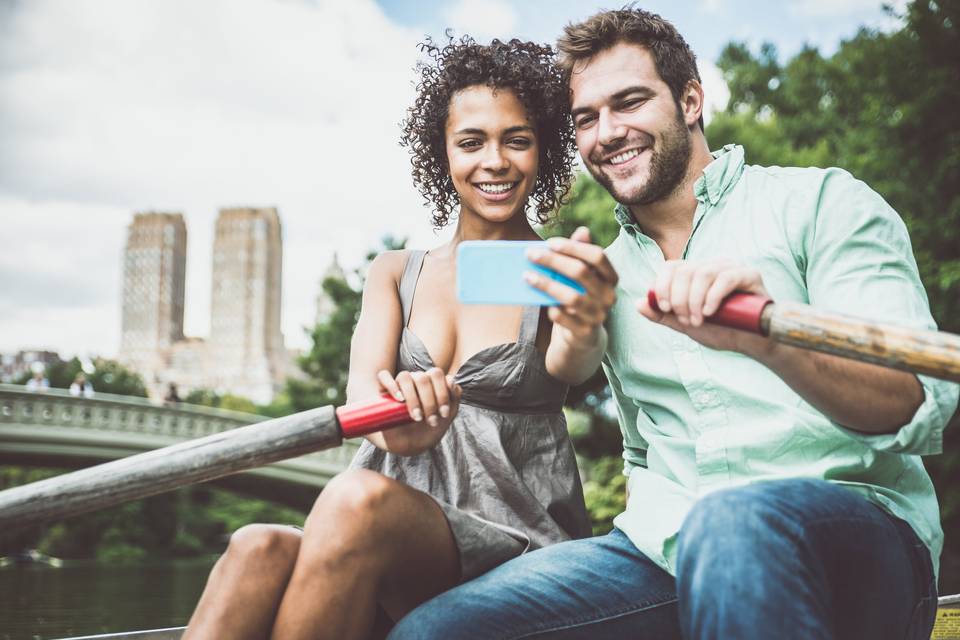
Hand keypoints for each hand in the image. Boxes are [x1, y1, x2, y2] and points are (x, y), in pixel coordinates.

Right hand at [375, 367, 461, 454]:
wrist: (408, 445)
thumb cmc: (428, 430)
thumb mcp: (446, 417)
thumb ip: (454, 399)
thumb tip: (451, 382)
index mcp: (430, 382)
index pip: (437, 374)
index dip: (442, 393)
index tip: (443, 414)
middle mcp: (415, 380)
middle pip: (423, 377)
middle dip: (429, 401)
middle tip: (431, 421)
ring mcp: (399, 384)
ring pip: (405, 377)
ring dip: (413, 398)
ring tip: (416, 417)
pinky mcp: (382, 390)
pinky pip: (383, 377)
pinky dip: (391, 385)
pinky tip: (399, 399)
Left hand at [524, 227, 617, 348]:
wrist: (583, 335)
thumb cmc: (580, 296)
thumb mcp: (583, 277)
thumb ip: (582, 254)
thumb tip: (583, 231)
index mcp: (611, 278)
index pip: (597, 256)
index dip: (574, 247)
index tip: (550, 243)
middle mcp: (609, 296)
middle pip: (581, 273)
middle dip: (553, 261)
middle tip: (530, 254)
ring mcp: (598, 315)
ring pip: (571, 297)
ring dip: (547, 284)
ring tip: (527, 276)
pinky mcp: (585, 332)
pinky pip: (564, 318)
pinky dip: (552, 309)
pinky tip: (540, 301)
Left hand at [636, 259, 773, 354]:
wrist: (752, 342)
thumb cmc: (721, 330)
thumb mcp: (686, 324)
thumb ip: (663, 315)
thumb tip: (637, 303)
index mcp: (695, 274)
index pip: (670, 267)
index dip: (662, 286)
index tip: (664, 309)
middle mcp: (711, 266)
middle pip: (684, 270)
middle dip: (679, 299)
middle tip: (686, 321)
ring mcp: (731, 267)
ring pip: (703, 273)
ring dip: (694, 300)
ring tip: (698, 321)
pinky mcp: (750, 274)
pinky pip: (726, 277)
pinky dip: (713, 296)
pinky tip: (709, 313)